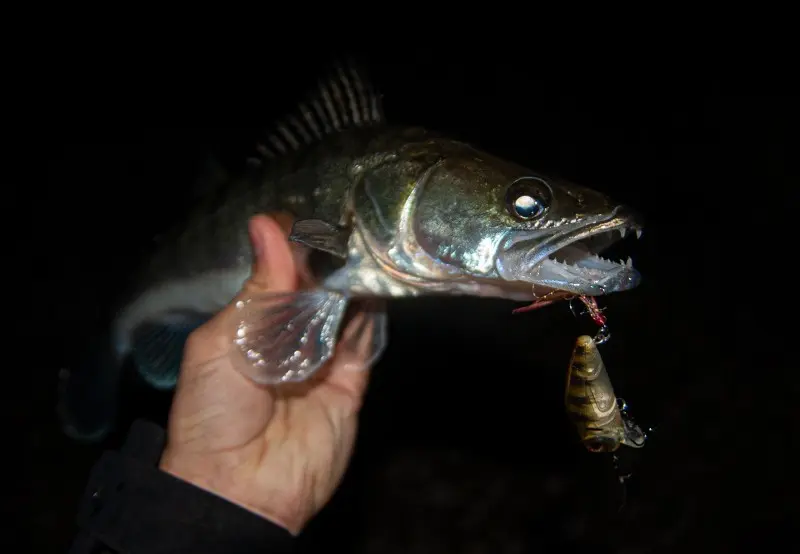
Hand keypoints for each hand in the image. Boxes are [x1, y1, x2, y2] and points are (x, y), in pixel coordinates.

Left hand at [159, 213, 375, 533]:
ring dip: (352, 286)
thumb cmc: (214, 413)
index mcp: (249, 326)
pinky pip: (364, 344)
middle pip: (314, 290)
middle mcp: (286, 340)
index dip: (289, 248)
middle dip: (326, 264)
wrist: (239, 487)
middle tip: (342, 230)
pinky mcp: (349, 384)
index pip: (275, 276)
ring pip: (343, 312)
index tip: (305, 217)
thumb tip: (266, 226)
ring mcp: (320, 362)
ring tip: (365, 252)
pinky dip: (370, 318)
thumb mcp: (224, 342)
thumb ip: (259, 291)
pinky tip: (376, 289)